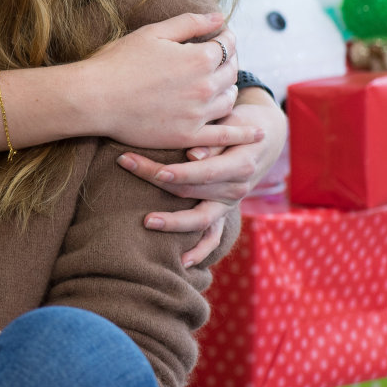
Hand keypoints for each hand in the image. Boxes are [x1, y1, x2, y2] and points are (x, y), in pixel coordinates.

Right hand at [80, 14, 245, 149]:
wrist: (93, 98)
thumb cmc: (117, 61)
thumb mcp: (153, 33)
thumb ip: (190, 22)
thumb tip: (219, 17)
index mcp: (199, 58)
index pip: (227, 44)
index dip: (224, 38)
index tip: (219, 37)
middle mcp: (205, 86)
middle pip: (231, 71)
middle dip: (228, 62)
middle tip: (218, 59)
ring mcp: (198, 113)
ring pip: (229, 100)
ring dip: (228, 89)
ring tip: (219, 85)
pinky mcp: (188, 135)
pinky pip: (224, 135)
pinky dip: (243, 133)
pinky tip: (256, 132)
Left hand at [117, 90, 284, 266]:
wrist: (262, 136)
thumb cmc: (240, 123)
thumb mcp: (233, 123)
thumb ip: (215, 140)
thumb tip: (193, 155)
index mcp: (240, 165)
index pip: (204, 171)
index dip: (180, 172)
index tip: (155, 169)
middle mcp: (237, 188)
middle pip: (191, 190)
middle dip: (155, 179)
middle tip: (125, 164)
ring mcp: (229, 203)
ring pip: (199, 218)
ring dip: (173, 222)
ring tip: (146, 222)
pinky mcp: (223, 211)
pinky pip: (213, 236)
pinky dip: (200, 251)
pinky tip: (181, 262)